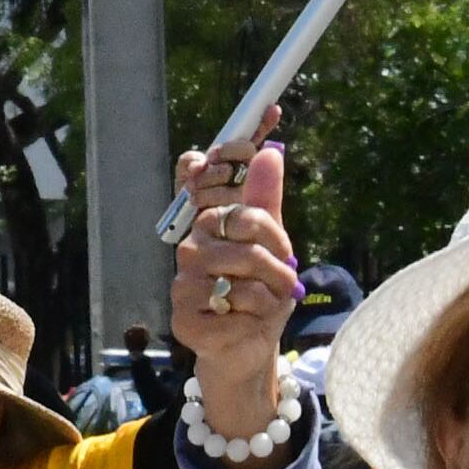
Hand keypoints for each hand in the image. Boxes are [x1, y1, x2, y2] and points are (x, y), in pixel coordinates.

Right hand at [167, 135, 299, 440]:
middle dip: (275, 250)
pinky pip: (235, 302)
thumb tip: (271, 150)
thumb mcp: (272, 246)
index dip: (232, 149)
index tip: (269, 116)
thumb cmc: (257, 297)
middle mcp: (188, 247)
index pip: (204, 171)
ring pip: (240, 265)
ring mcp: (182, 282)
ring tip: (273, 302)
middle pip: (237, 220)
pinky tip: (250, 324)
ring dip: (271, 288)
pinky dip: (257, 315)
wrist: (247, 352)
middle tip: (286, 276)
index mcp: (205, 224)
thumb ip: (266, 200)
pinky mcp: (185, 317)